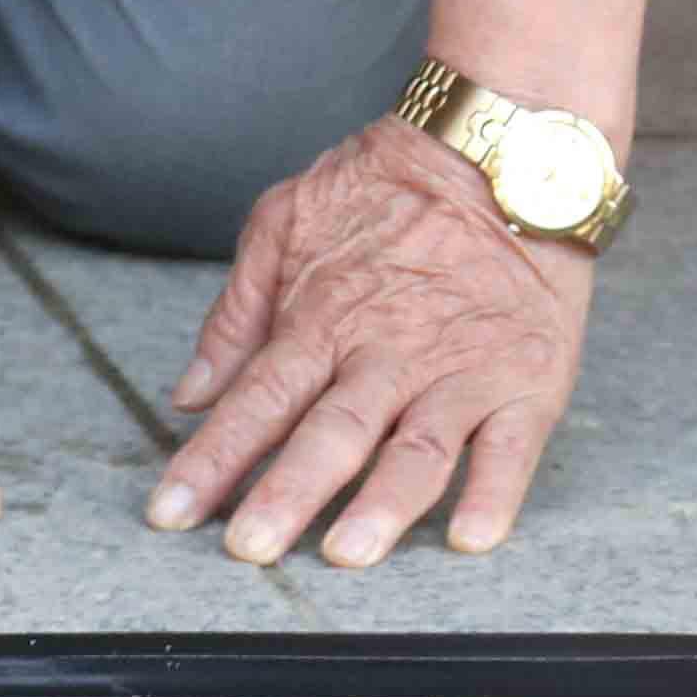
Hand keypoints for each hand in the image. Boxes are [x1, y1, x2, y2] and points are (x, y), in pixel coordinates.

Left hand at [148, 115, 592, 564]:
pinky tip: (472, 537)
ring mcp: (459, 368)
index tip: (170, 513)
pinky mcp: (526, 378)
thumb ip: (238, 310)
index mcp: (323, 319)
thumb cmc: (387, 185)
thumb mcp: (287, 219)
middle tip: (247, 550)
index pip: (257, 400)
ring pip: (417, 449)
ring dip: (383, 505)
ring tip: (348, 553)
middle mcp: (387, 352)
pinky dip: (495, 493)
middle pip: (331, 433)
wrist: (500, 143)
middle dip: (286, 494)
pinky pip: (512, 445)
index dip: (211, 459)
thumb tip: (189, 392)